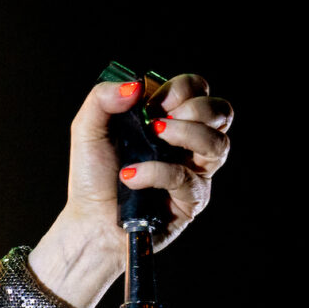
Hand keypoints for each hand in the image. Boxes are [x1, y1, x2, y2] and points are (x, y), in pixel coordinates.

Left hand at [66, 73, 234, 252]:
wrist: (89, 222)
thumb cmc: (92, 177)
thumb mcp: (87, 130)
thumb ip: (103, 98)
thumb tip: (136, 85)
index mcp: (169, 120)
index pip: (196, 89)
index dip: (180, 89)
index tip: (150, 103)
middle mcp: (188, 143)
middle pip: (221, 111)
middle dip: (193, 108)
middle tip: (157, 123)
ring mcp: (195, 171)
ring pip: (220, 143)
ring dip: (187, 133)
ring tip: (154, 138)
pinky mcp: (192, 199)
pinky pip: (188, 178)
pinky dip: (156, 172)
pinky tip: (131, 176)